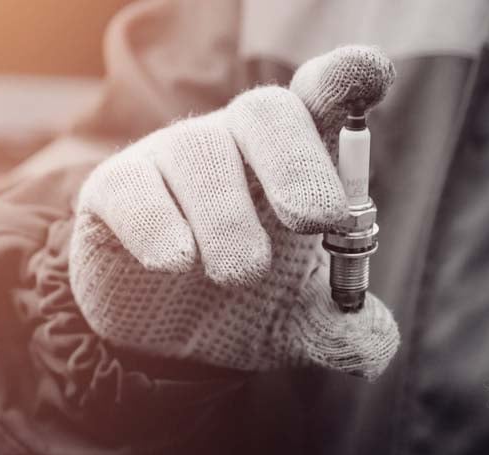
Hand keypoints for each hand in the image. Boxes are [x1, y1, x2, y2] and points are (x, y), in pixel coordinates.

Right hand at [69, 46, 397, 378]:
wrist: (161, 343)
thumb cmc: (245, 305)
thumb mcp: (300, 325)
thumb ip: (343, 331)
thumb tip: (375, 345)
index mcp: (295, 160)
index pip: (325, 96)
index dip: (346, 78)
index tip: (371, 75)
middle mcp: (236, 142)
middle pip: (268, 111)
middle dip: (297, 162)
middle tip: (314, 218)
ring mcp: (173, 157)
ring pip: (201, 154)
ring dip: (228, 217)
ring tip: (238, 274)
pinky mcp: (114, 188)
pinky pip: (134, 188)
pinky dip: (158, 224)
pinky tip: (174, 262)